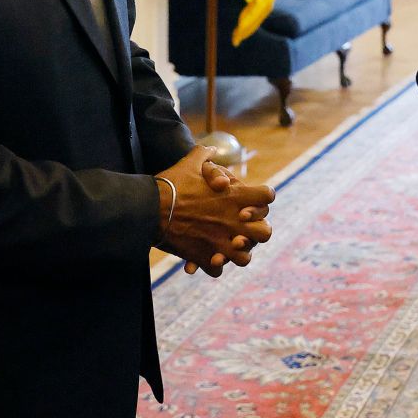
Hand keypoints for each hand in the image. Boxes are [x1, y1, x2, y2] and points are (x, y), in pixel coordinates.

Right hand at [155, 146, 274, 274]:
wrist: (149, 208)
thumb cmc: (171, 184)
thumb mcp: (190, 163)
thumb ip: (205, 155)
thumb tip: (212, 147)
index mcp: (235, 197)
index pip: (268, 196)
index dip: (262, 197)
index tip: (250, 200)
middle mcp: (233, 221)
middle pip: (265, 233)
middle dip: (257, 232)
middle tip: (242, 228)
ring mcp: (220, 241)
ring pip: (244, 257)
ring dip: (236, 254)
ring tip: (226, 247)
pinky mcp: (203, 257)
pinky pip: (216, 270)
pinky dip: (211, 265)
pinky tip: (204, 257)